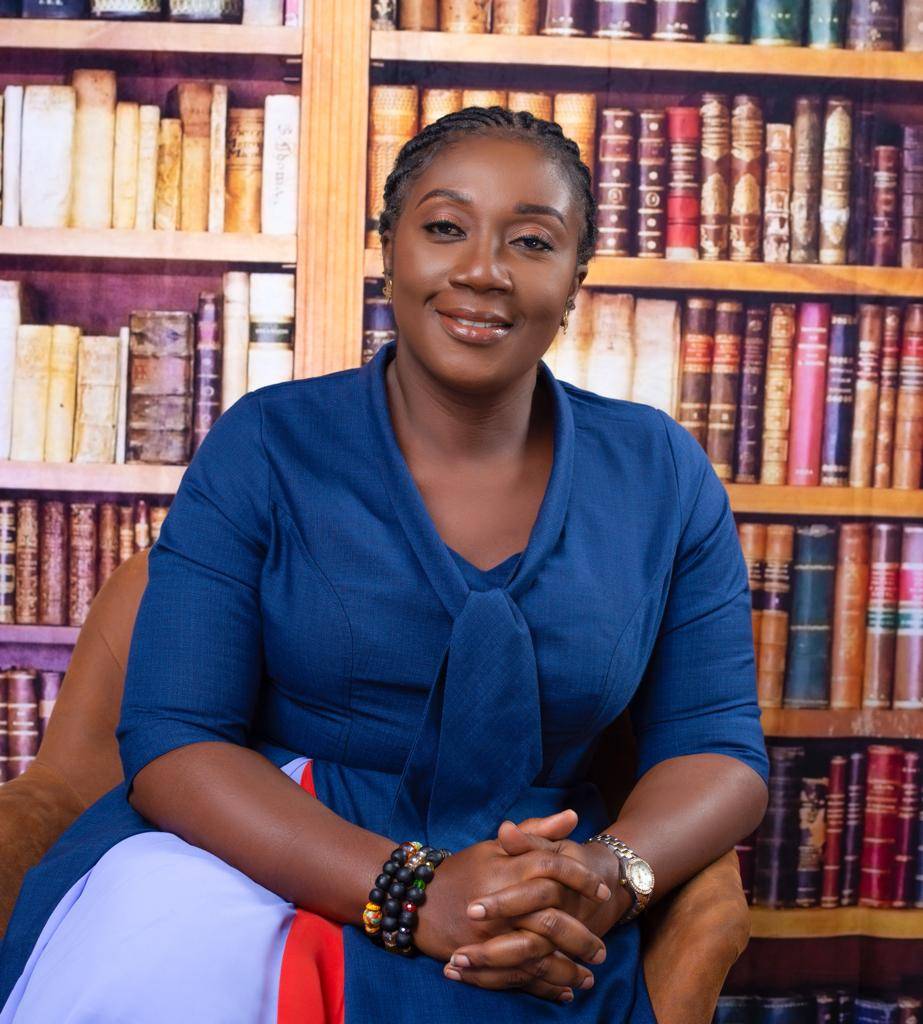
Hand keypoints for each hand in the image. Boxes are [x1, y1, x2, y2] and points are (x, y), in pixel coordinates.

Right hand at [413, 810, 612, 981]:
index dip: (580, 878)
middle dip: (581, 938)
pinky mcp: (482, 957)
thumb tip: (572, 816)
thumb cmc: (463, 869)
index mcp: (508, 868)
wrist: (419, 900)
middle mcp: (502, 902)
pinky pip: (518, 977)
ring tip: (589, 978)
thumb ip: (536, 832)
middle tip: (603, 952)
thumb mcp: (496, 846)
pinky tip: (563, 993)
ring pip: (538, 955)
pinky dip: (543, 988)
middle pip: (551, 920)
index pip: (553, 868)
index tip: (602, 892)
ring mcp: (491, 933)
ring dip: (567, 971)